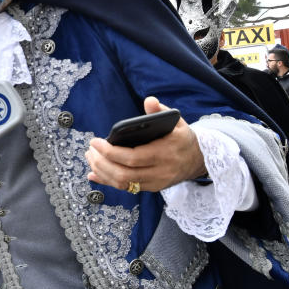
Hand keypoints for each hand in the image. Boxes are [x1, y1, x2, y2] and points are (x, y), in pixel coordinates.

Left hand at [84, 97, 205, 192]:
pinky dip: (108, 181)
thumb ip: (160, 111)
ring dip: (102, 172)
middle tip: (90, 150)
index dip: (110, 152)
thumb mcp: (176, 121)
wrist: (198, 160)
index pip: (133, 157)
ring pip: (123, 184)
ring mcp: (156, 182)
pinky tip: (94, 174)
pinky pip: (126, 188)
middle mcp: (161, 171)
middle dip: (101, 163)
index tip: (95, 142)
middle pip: (124, 174)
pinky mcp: (152, 188)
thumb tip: (149, 100)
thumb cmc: (182, 137)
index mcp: (165, 152)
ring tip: (91, 158)